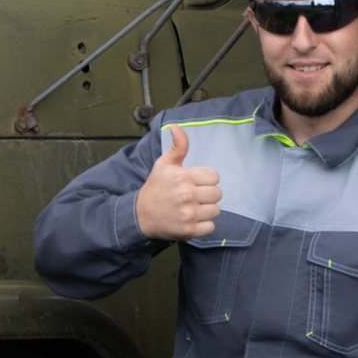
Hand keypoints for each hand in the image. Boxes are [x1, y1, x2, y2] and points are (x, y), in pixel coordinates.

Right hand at [135, 124, 223, 242]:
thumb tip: (177, 126)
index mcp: (183, 177)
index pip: (214, 177)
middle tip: (192, 197)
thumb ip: (178, 146)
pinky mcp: (189, 231)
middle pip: (217, 194)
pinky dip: (203, 225)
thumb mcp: (164, 164)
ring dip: (206, 211)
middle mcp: (187, 195)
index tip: (194, 183)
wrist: (141, 216)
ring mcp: (188, 214)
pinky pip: (211, 227)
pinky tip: (191, 220)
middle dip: (206, 195)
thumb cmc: (156, 188)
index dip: (205, 180)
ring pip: (215, 210)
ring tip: (191, 209)